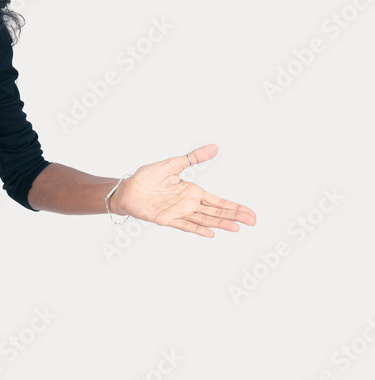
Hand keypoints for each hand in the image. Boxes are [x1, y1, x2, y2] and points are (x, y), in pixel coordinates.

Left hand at [113, 143, 256, 237]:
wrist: (128, 188)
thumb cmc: (147, 177)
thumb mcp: (172, 164)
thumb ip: (193, 157)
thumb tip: (214, 147)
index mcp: (192, 192)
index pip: (218, 201)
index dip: (234, 207)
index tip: (250, 213)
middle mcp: (188, 204)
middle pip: (215, 212)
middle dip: (233, 216)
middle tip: (252, 221)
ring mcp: (178, 212)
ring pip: (203, 219)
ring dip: (219, 223)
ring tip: (236, 227)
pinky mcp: (166, 219)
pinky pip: (184, 225)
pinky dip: (197, 229)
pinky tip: (210, 233)